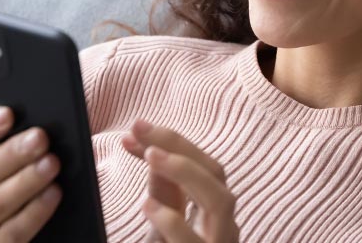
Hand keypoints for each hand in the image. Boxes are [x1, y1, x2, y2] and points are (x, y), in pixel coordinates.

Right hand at [0, 107, 62, 242]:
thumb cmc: (0, 192)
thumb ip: (1, 148)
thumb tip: (30, 127)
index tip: (8, 114)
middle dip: (14, 152)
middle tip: (41, 138)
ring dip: (27, 180)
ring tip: (52, 163)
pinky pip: (13, 231)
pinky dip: (35, 210)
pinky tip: (53, 193)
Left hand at [121, 119, 239, 242]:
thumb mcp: (164, 223)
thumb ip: (164, 192)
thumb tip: (153, 149)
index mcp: (215, 211)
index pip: (202, 166)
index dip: (172, 142)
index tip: (136, 130)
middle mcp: (224, 225)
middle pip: (215, 174)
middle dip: (179, 146)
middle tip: (141, 130)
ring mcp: (219, 242)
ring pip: (220, 202)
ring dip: (185, 172)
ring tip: (151, 155)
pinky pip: (195, 241)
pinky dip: (171, 221)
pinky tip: (148, 206)